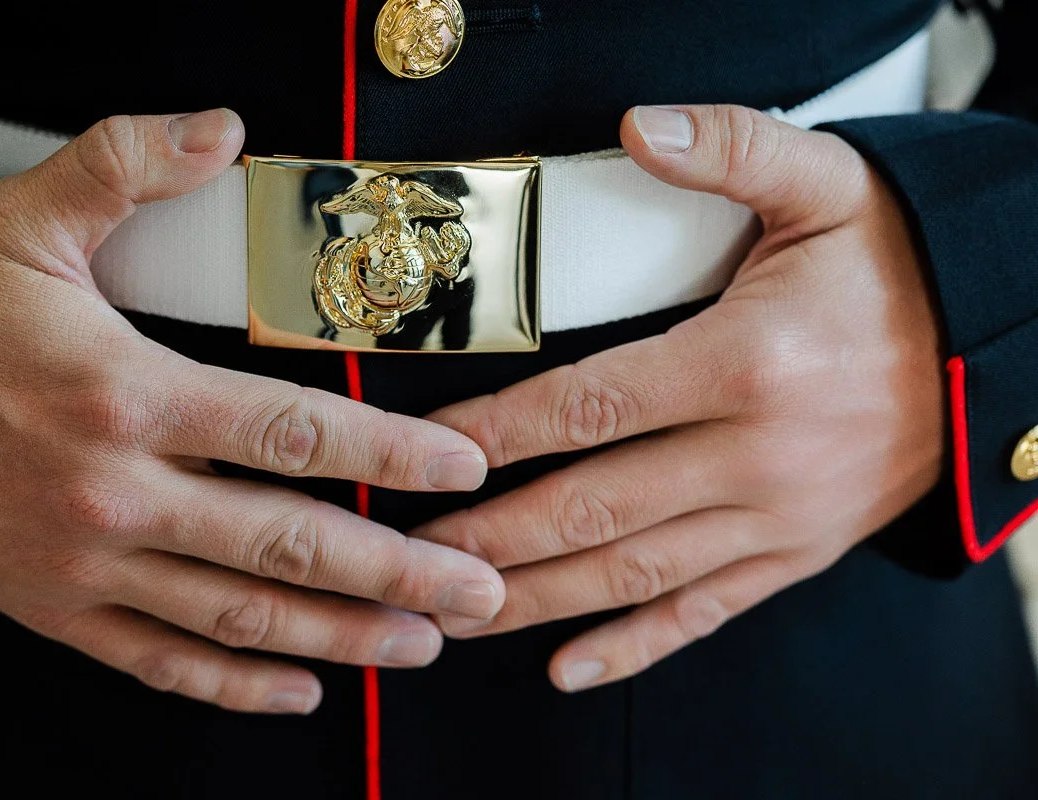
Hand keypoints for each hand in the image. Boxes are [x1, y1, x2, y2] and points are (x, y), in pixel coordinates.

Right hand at [0, 110, 504, 714]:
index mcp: (127, 397)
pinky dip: (237, 685)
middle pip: (284, 544)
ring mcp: (94, 565)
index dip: (388, 456)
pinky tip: (304, 690)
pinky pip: (163, 662)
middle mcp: (119, 493)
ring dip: (341, 637)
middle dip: (393, 572)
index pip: (289, 434)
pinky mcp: (66, 612)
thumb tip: (221, 131)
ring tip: (421, 645)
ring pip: (239, 617)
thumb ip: (122, 164)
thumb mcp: (23, 223)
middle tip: (475, 590)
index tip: (462, 473)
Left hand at [413, 105, 944, 691]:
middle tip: (417, 556)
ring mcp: (779, 518)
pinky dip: (636, 648)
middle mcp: (759, 455)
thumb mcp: (826, 184)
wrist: (994, 347)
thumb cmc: (896, 267)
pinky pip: (707, 613)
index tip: (432, 452)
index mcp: (748, 364)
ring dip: (540, 600)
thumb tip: (639, 125)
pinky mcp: (797, 554)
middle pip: (598, 507)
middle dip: (497, 536)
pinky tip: (571, 669)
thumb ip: (731, 148)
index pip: (592, 406)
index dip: (501, 433)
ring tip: (459, 614)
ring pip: (637, 574)